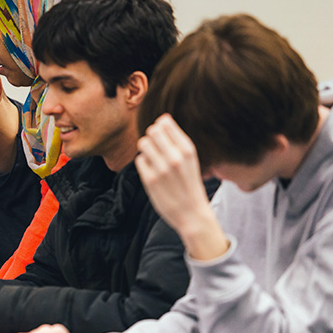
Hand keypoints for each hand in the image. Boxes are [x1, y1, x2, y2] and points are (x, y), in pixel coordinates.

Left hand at [135, 114, 227, 259]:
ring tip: (154, 159)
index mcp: (188, 149)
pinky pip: (139, 160)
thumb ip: (177, 141)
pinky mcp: (150, 180)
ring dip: (146, 149)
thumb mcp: (191, 160)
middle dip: (152, 137)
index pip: (165, 122)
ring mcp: (161, 168)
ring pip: (143, 143)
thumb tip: (162, 119)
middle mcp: (175, 157)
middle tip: (157, 148)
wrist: (192, 214)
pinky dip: (144, 164)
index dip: (161, 126)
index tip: (163, 136)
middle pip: (152, 130)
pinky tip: (153, 172)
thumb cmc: (190, 183)